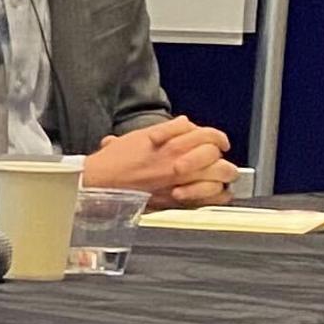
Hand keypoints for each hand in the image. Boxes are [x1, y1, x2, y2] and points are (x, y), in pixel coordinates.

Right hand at [88, 120, 236, 207]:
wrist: (101, 183)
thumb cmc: (114, 162)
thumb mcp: (138, 136)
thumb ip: (166, 130)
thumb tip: (183, 123)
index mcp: (171, 143)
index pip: (209, 135)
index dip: (217, 138)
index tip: (218, 142)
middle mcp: (179, 161)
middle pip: (217, 154)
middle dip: (221, 156)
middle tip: (220, 160)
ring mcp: (180, 182)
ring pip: (220, 175)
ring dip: (223, 175)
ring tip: (221, 177)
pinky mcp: (178, 200)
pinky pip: (210, 198)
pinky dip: (217, 196)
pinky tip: (216, 194)